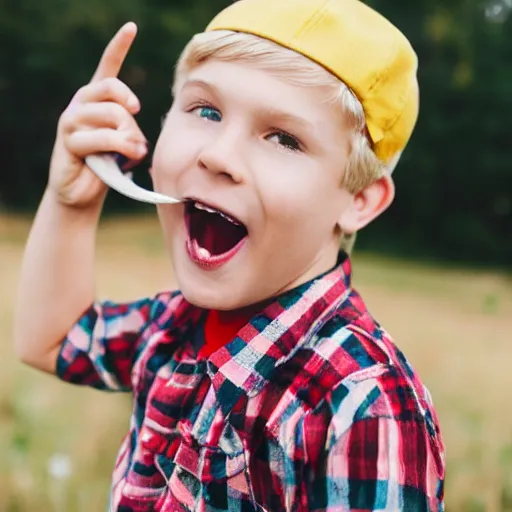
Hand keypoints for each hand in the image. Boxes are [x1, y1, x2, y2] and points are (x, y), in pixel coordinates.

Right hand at [48, 22, 146, 207]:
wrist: (84, 190)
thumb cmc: (108, 163)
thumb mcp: (125, 140)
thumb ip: (130, 126)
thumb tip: (134, 125)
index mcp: (97, 99)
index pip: (107, 67)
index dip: (118, 46)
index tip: (131, 27)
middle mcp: (82, 102)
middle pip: (113, 89)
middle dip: (132, 114)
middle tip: (138, 138)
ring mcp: (72, 119)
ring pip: (111, 115)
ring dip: (131, 138)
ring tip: (135, 153)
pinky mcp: (69, 140)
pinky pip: (102, 138)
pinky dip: (120, 149)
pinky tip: (125, 159)